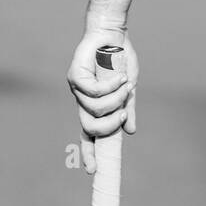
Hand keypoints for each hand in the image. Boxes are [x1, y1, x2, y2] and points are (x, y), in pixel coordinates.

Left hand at [67, 30, 137, 173]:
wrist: (114, 34)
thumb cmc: (120, 60)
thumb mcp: (128, 90)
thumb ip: (127, 110)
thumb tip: (130, 132)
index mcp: (93, 108)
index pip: (88, 135)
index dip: (88, 153)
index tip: (92, 171)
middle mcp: (82, 101)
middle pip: (89, 128)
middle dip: (108, 126)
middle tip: (122, 114)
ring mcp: (76, 89)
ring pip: (93, 110)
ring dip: (114, 100)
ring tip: (125, 84)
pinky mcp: (75, 75)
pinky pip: (93, 92)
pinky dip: (110, 86)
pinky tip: (120, 76)